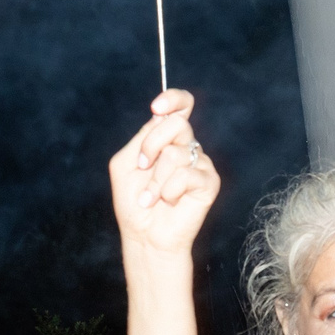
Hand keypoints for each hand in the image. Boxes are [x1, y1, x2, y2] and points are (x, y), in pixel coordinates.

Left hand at [108, 89, 218, 256]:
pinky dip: (169, 191)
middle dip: (152, 146)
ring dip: (155, 180)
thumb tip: (160, 119)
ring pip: (176, 153)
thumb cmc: (134, 202)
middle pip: (177, 124)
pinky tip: (168, 201)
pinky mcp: (209, 182)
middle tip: (142, 167)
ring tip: (152, 197)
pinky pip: (186, 175)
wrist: (145, 235)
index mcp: (167, 138)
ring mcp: (199, 163)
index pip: (181, 106)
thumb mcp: (126, 163)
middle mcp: (186, 146)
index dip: (173, 99)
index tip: (157, 107)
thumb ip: (141, 139)